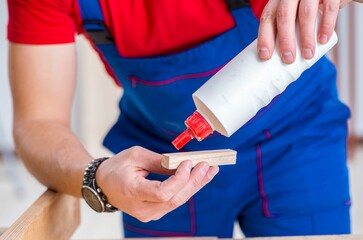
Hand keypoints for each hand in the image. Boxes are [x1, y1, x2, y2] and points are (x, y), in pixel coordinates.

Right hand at [96, 146, 218, 221]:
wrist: (103, 184)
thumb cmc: (117, 168)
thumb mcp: (136, 156)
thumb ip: (160, 161)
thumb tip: (182, 163)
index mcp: (132, 192)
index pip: (162, 193)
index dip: (179, 179)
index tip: (188, 162)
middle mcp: (141, 208)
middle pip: (174, 199)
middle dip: (194, 182)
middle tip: (208, 166)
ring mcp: (147, 214)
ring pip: (177, 202)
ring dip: (195, 185)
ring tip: (210, 171)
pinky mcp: (153, 212)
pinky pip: (173, 202)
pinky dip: (187, 189)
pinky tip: (198, 178)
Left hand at [257, 0, 362, 63]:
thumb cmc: (307, 9)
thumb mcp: (293, 14)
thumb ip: (286, 30)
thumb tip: (280, 63)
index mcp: (278, 1)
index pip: (267, 17)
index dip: (264, 36)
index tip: (265, 56)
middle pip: (284, 15)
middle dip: (285, 39)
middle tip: (288, 59)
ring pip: (306, 13)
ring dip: (306, 37)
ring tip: (307, 55)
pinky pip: (329, 8)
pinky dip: (326, 26)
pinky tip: (323, 40)